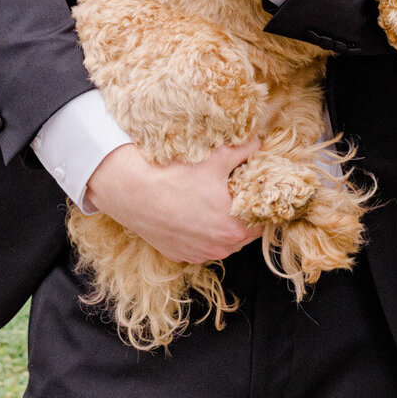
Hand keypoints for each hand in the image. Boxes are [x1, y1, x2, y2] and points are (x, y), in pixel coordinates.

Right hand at [84, 142, 263, 263]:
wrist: (134, 193)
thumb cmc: (176, 178)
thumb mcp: (216, 160)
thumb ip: (243, 152)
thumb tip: (259, 142)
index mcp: (234, 228)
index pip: (262, 224)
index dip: (260, 207)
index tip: (256, 194)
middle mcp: (219, 248)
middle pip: (244, 235)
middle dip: (243, 217)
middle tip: (237, 196)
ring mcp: (199, 254)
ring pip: (223, 244)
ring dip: (223, 228)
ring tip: (216, 206)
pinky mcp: (180, 255)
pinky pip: (201, 247)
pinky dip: (202, 236)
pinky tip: (196, 216)